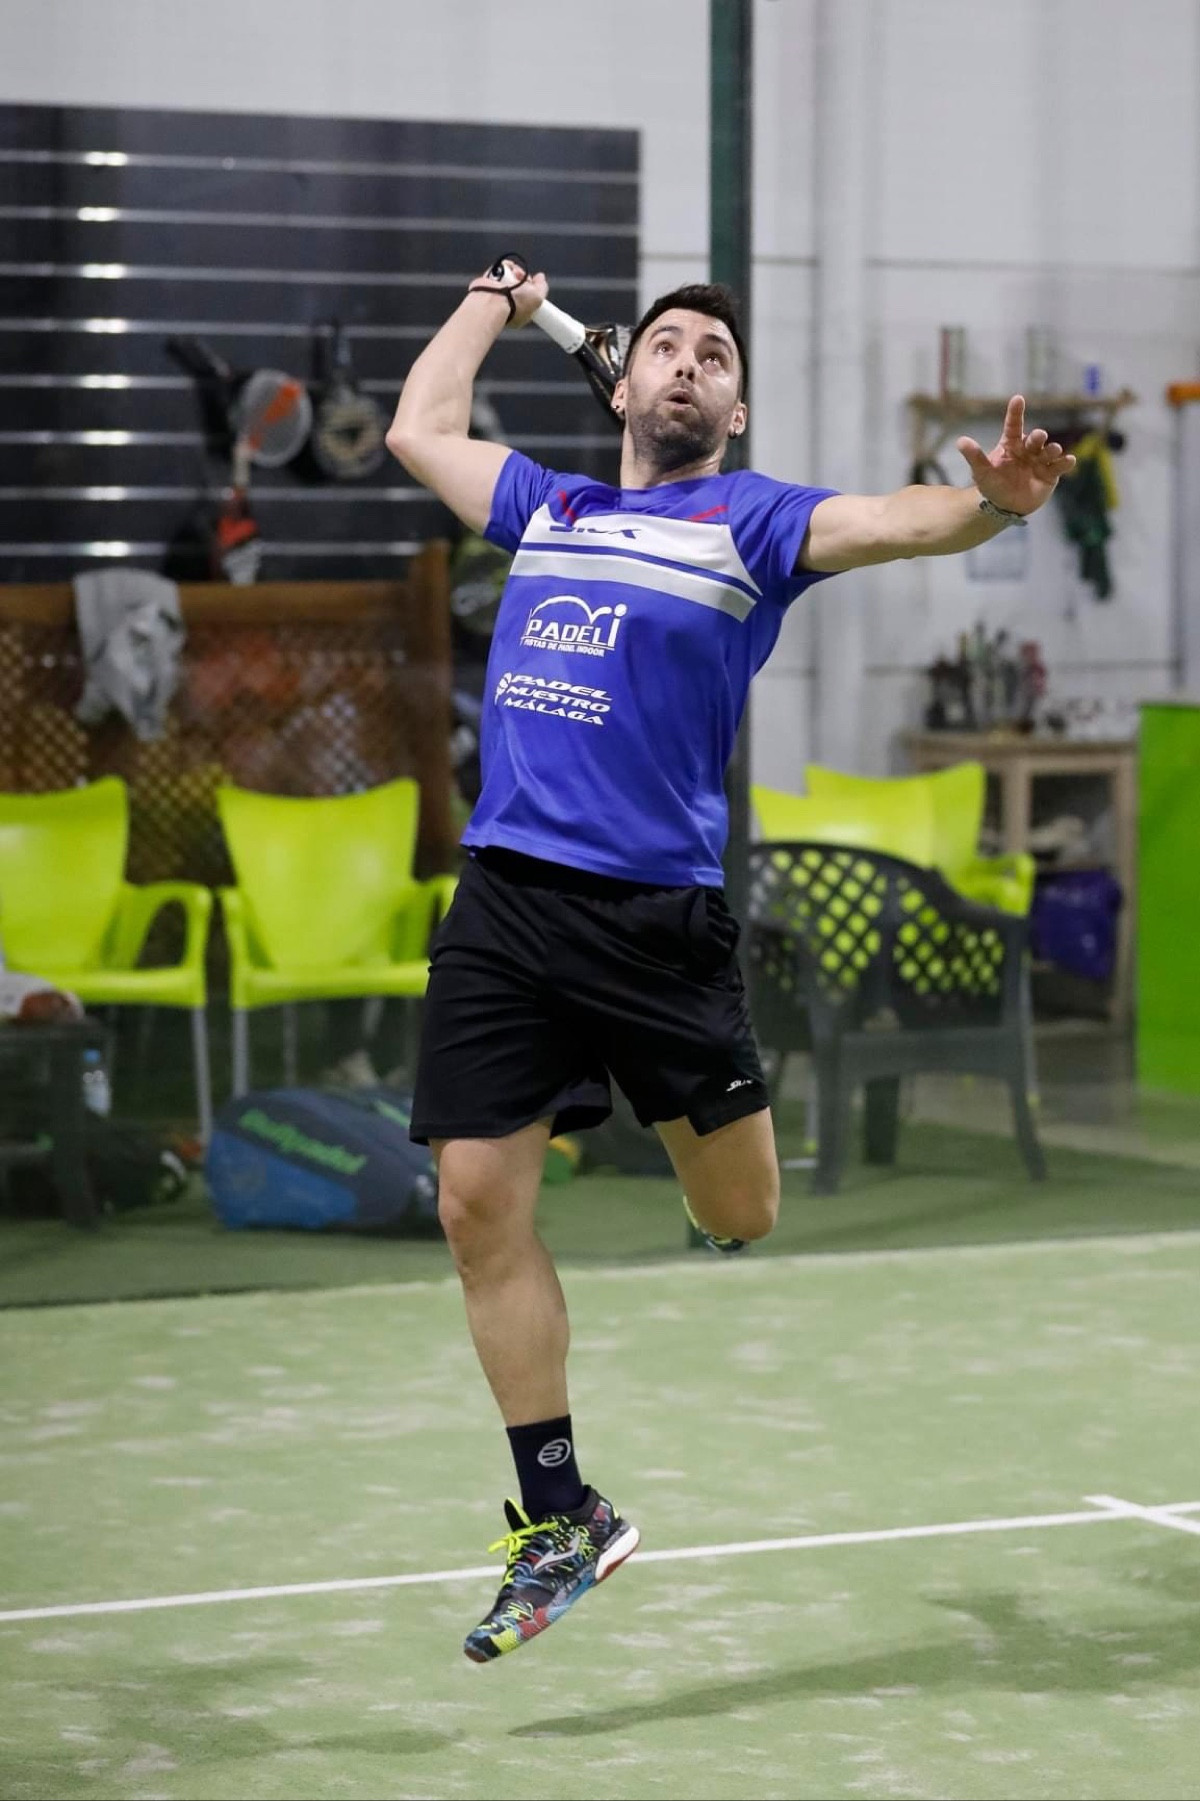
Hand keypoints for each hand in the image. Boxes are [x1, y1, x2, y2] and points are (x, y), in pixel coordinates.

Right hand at [467, 258, 547, 328]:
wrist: (493, 300)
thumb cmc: (514, 304)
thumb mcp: (537, 297)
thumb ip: (542, 287)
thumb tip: (540, 277)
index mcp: (521, 313)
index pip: (530, 297)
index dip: (533, 287)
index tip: (534, 282)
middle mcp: (510, 304)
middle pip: (521, 284)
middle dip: (524, 276)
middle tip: (522, 277)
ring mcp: (498, 294)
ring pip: (511, 275)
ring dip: (515, 271)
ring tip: (513, 274)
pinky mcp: (489, 283)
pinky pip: (500, 270)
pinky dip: (504, 267)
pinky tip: (505, 269)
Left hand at [956, 396, 1076, 515]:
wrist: (1004, 505)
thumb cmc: (993, 485)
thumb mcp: (981, 472)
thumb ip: (974, 457)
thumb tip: (961, 441)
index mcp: (1011, 444)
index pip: (1013, 425)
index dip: (1016, 412)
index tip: (1018, 399)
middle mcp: (1027, 449)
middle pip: (1034, 439)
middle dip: (1038, 437)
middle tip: (1039, 436)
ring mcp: (1040, 461)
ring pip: (1049, 451)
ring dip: (1052, 449)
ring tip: (1053, 450)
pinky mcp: (1050, 474)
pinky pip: (1059, 467)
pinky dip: (1065, 463)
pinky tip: (1070, 460)